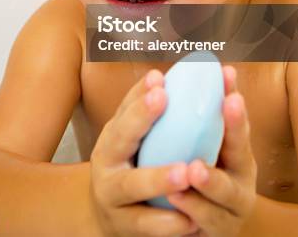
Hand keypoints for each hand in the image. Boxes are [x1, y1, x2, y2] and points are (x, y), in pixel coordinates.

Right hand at [89, 69, 199, 235]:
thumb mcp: (128, 136)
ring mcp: (112, 199)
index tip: (160, 86)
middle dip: (141, 121)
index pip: (124, 112)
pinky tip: (191, 220)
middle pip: (119, 141)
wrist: (108, 214)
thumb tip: (158, 75)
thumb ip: (141, 107)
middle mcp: (106, 165)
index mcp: (111, 140)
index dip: (140, 100)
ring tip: (186, 172)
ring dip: (158, 178)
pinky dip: (168, 223)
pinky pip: (146, 226)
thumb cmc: (127, 164)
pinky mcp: (124, 229)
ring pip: (133, 188)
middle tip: (165, 103)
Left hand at [167, 66, 257, 236]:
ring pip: (226, 196)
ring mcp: (230, 212)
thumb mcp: (190, 148)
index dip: (234, 97)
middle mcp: (240, 181)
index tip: (228, 76)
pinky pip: (206, 224)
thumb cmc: (186, 179)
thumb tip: (159, 75)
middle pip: (242, 154)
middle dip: (235, 127)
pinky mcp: (214, 236)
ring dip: (211, 182)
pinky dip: (191, 210)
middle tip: (227, 103)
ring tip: (193, 168)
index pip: (236, 122)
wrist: (175, 228)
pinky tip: (176, 198)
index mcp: (234, 154)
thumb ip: (181, 122)